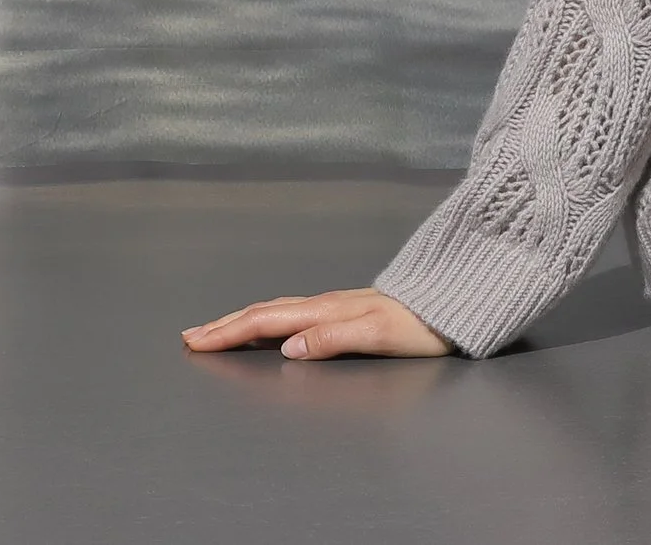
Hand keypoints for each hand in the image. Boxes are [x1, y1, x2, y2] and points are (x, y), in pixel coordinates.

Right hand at [180, 288, 452, 359]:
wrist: (460, 303)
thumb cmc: (426, 326)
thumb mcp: (381, 335)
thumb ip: (333, 338)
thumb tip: (288, 347)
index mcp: (329, 312)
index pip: (268, 322)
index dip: (229, 332)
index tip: (195, 341)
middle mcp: (329, 305)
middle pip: (267, 313)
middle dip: (227, 324)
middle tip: (190, 335)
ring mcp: (340, 305)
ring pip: (280, 310)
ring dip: (245, 320)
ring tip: (219, 328)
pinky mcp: (351, 309)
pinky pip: (297, 311)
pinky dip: (271, 318)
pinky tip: (271, 326)